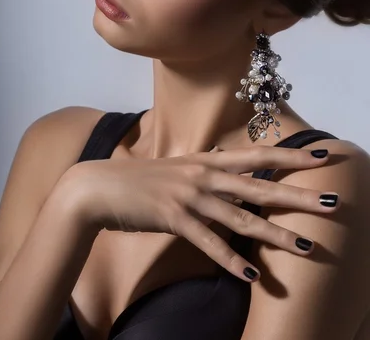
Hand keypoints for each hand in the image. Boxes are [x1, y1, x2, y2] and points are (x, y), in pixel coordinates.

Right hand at [62, 145, 337, 282]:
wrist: (99, 187)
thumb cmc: (140, 178)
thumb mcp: (178, 167)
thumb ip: (206, 167)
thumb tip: (228, 163)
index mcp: (206, 160)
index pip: (257, 156)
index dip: (290, 156)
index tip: (320, 156)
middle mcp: (203, 175)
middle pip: (259, 186)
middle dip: (298, 195)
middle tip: (332, 203)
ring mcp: (189, 197)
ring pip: (241, 218)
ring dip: (275, 235)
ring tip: (306, 247)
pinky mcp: (174, 218)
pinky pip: (209, 243)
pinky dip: (230, 261)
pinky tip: (251, 275)